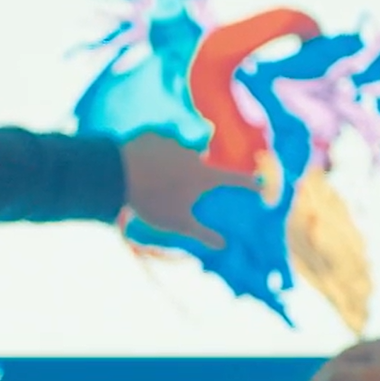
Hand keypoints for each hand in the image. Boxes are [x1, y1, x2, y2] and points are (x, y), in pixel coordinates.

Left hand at [120, 132, 256, 249]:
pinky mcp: (154, 135)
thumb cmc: (153, 202)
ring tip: (153, 179)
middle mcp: (194, 154)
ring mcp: (174, 141)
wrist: (119, 174)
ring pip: (179, 153)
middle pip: (201, 164)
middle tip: (174, 190)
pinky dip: (154, 154)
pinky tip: (141, 166)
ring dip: (172, 163)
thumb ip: (203, 234)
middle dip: (193, 174)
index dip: (248, 183)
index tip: (260, 185)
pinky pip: (158, 145)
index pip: (233, 179)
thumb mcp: (179, 223)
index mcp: (203, 175)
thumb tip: (224, 245)